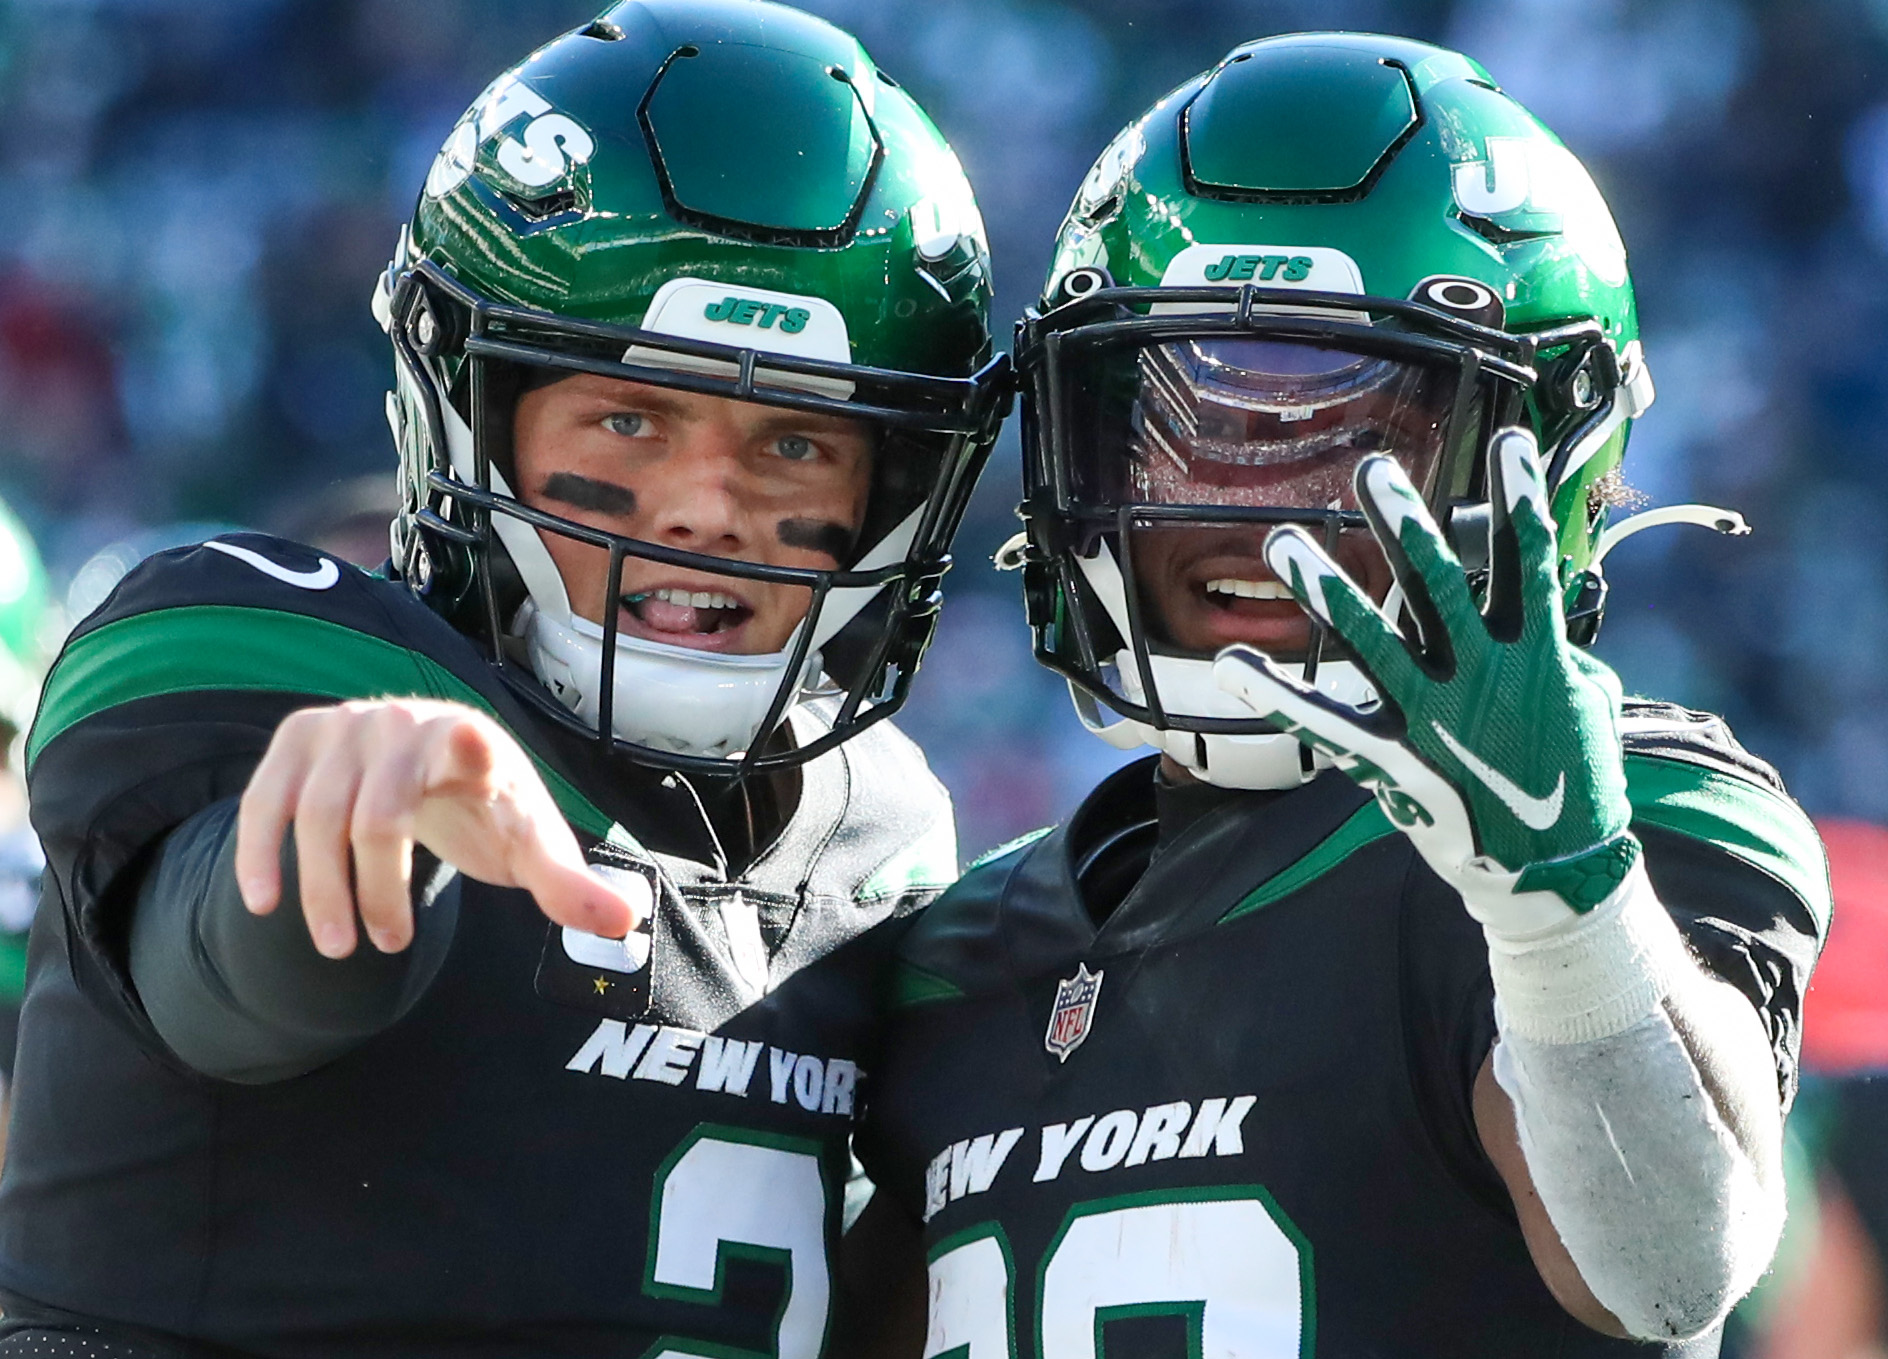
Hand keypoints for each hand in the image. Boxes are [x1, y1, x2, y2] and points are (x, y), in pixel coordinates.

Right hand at [234, 698, 636, 956]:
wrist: (437, 764)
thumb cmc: (488, 808)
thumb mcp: (529, 846)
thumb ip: (569, 885)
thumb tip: (626, 919)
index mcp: (474, 744)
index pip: (472, 742)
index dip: (468, 747)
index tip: (472, 747)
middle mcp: (406, 723)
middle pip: (376, 817)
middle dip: (376, 891)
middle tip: (387, 948)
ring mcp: (346, 727)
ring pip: (315, 815)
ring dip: (321, 888)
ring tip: (338, 945)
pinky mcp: (299, 739)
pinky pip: (266, 799)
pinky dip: (259, 851)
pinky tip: (265, 903)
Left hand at [1213, 429, 1636, 938]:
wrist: (1556, 874)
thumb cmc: (1576, 785)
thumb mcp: (1591, 706)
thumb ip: (1563, 655)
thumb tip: (1545, 630)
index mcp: (1536, 655)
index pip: (1528, 561)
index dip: (1517, 500)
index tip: (1508, 438)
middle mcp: (1481, 675)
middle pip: (1434, 586)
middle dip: (1403, 524)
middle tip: (1371, 469)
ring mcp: (1433, 716)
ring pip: (1371, 642)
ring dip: (1323, 593)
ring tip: (1282, 545)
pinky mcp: (1395, 759)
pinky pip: (1325, 722)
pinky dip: (1275, 695)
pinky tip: (1230, 664)